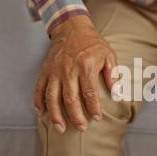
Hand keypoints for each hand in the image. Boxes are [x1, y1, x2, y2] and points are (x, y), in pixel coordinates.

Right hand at [34, 15, 117, 132]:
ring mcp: (54, 71)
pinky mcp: (45, 70)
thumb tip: (118, 93)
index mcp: (86, 66)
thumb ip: (112, 74)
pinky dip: (38, 102)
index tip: (97, 118)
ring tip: (60, 128)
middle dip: (76, 116)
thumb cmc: (93, 43)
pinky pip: (39, 88)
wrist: (71, 27)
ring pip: (52, 97)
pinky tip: (41, 114)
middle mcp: (68, 70)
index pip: (89, 92)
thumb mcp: (108, 55)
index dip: (93, 107)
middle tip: (81, 128)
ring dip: (55, 115)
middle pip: (70, 98)